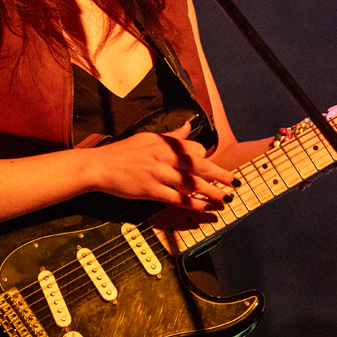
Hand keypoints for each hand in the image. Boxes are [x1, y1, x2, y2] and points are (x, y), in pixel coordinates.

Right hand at [85, 125, 236, 211]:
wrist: (99, 166)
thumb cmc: (123, 151)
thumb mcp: (148, 138)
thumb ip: (171, 136)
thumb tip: (188, 127)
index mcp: (165, 143)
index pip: (194, 150)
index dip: (206, 159)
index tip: (213, 168)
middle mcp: (165, 157)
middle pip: (199, 166)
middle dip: (220, 175)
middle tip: (236, 183)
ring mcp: (158, 174)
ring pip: (191, 184)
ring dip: (211, 193)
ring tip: (225, 200)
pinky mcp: (151, 191)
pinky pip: (177, 199)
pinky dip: (192, 204)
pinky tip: (204, 208)